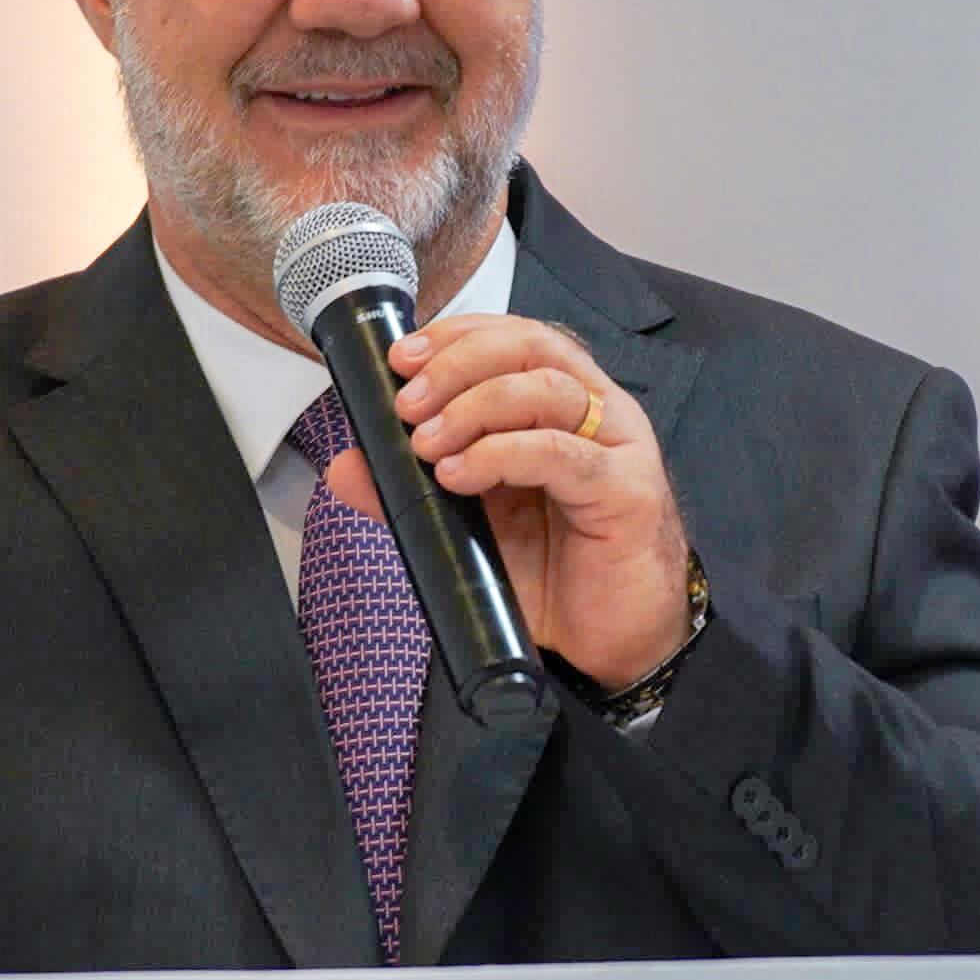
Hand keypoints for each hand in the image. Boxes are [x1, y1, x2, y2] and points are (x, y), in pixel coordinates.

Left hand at [323, 312, 691, 682]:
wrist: (610, 642)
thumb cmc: (557, 574)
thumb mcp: (467, 526)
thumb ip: (409, 492)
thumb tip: (350, 468)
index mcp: (562, 408)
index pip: (513, 338)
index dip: (456, 336)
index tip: (401, 360)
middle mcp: (596, 415)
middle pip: (531, 346)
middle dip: (458, 363)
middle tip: (409, 402)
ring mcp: (618, 448)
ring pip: (546, 388)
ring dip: (473, 406)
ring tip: (428, 444)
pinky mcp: (628, 491)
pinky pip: (563, 452)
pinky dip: (502, 454)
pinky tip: (462, 474)